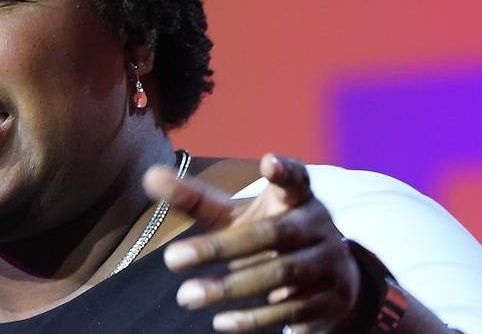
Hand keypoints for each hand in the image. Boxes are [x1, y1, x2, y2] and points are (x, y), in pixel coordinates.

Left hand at [142, 154, 361, 332]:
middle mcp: (318, 226)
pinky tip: (220, 321)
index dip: (284, 170)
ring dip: (230, 287)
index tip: (268, 162)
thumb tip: (149, 176)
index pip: (296, 178)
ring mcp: (329, 263)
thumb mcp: (234, 217)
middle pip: (269, 234)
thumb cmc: (266, 238)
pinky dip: (254, 318)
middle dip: (219, 247)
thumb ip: (195, 199)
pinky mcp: (332, 300)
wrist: (328, 280)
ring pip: (280, 273)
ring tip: (185, 296)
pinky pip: (292, 309)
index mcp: (297, 198)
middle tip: (170, 258)